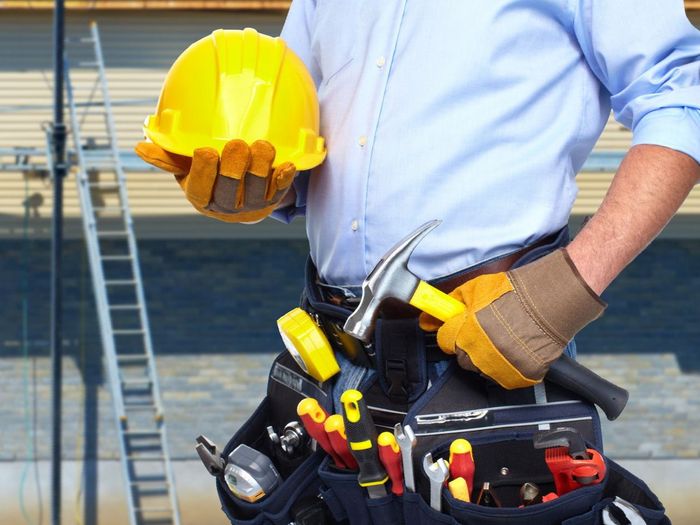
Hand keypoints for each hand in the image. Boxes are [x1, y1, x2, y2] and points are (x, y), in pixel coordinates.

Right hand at [135, 139, 295, 222]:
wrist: (242, 194)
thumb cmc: (209, 174)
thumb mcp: (186, 168)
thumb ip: (167, 157)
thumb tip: (139, 148)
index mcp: (202, 198)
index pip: (200, 189)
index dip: (204, 171)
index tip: (206, 150)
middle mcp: (226, 207)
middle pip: (230, 190)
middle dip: (234, 167)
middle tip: (237, 144)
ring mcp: (251, 205)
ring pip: (257, 190)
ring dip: (261, 168)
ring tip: (262, 146)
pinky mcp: (273, 200)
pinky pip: (280, 191)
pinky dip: (284, 179)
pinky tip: (287, 165)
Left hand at [419, 249, 605, 388]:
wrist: (549, 302)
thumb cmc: (513, 293)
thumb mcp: (474, 290)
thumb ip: (450, 305)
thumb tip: (428, 318)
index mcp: (465, 334)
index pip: (445, 341)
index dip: (453, 332)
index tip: (460, 328)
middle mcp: (479, 356)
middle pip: (463, 359)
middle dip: (468, 346)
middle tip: (485, 332)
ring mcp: (499, 369)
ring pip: (483, 369)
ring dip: (488, 358)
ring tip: (504, 339)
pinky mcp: (520, 377)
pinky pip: (506, 377)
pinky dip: (508, 367)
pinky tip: (516, 350)